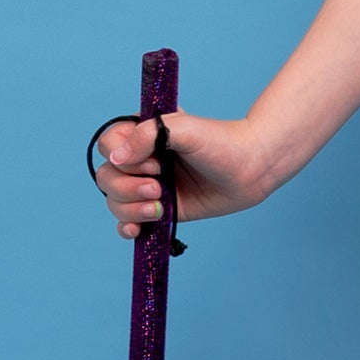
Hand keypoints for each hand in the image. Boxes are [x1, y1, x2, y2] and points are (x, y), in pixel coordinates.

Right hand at [90, 112, 270, 239]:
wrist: (251, 170)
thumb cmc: (221, 143)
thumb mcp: (184, 129)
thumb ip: (147, 135)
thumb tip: (115, 158)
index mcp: (143, 135)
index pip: (108, 146)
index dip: (123, 158)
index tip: (154, 162)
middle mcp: (142, 161)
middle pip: (107, 178)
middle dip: (127, 187)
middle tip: (158, 186)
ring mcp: (149, 186)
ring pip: (115, 201)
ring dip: (131, 208)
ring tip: (160, 206)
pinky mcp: (160, 208)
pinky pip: (129, 222)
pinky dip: (127, 227)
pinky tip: (137, 230)